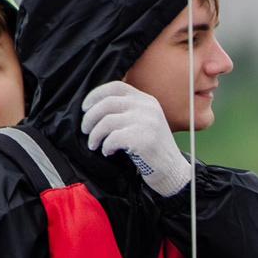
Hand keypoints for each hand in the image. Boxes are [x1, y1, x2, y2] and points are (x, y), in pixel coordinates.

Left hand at [81, 81, 191, 195]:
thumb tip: (94, 108)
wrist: (172, 170)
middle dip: (90, 118)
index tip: (85, 108)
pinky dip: (105, 146)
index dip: (95, 95)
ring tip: (94, 144)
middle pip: (107, 103)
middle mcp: (147, 107)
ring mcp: (146, 122)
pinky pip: (112, 138)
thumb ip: (127, 111)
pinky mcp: (142, 138)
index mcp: (146, 100)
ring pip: (106, 121)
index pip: (115, 86)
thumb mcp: (144, 122)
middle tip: (85, 130)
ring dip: (95, 135)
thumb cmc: (152, 149)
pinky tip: (108, 152)